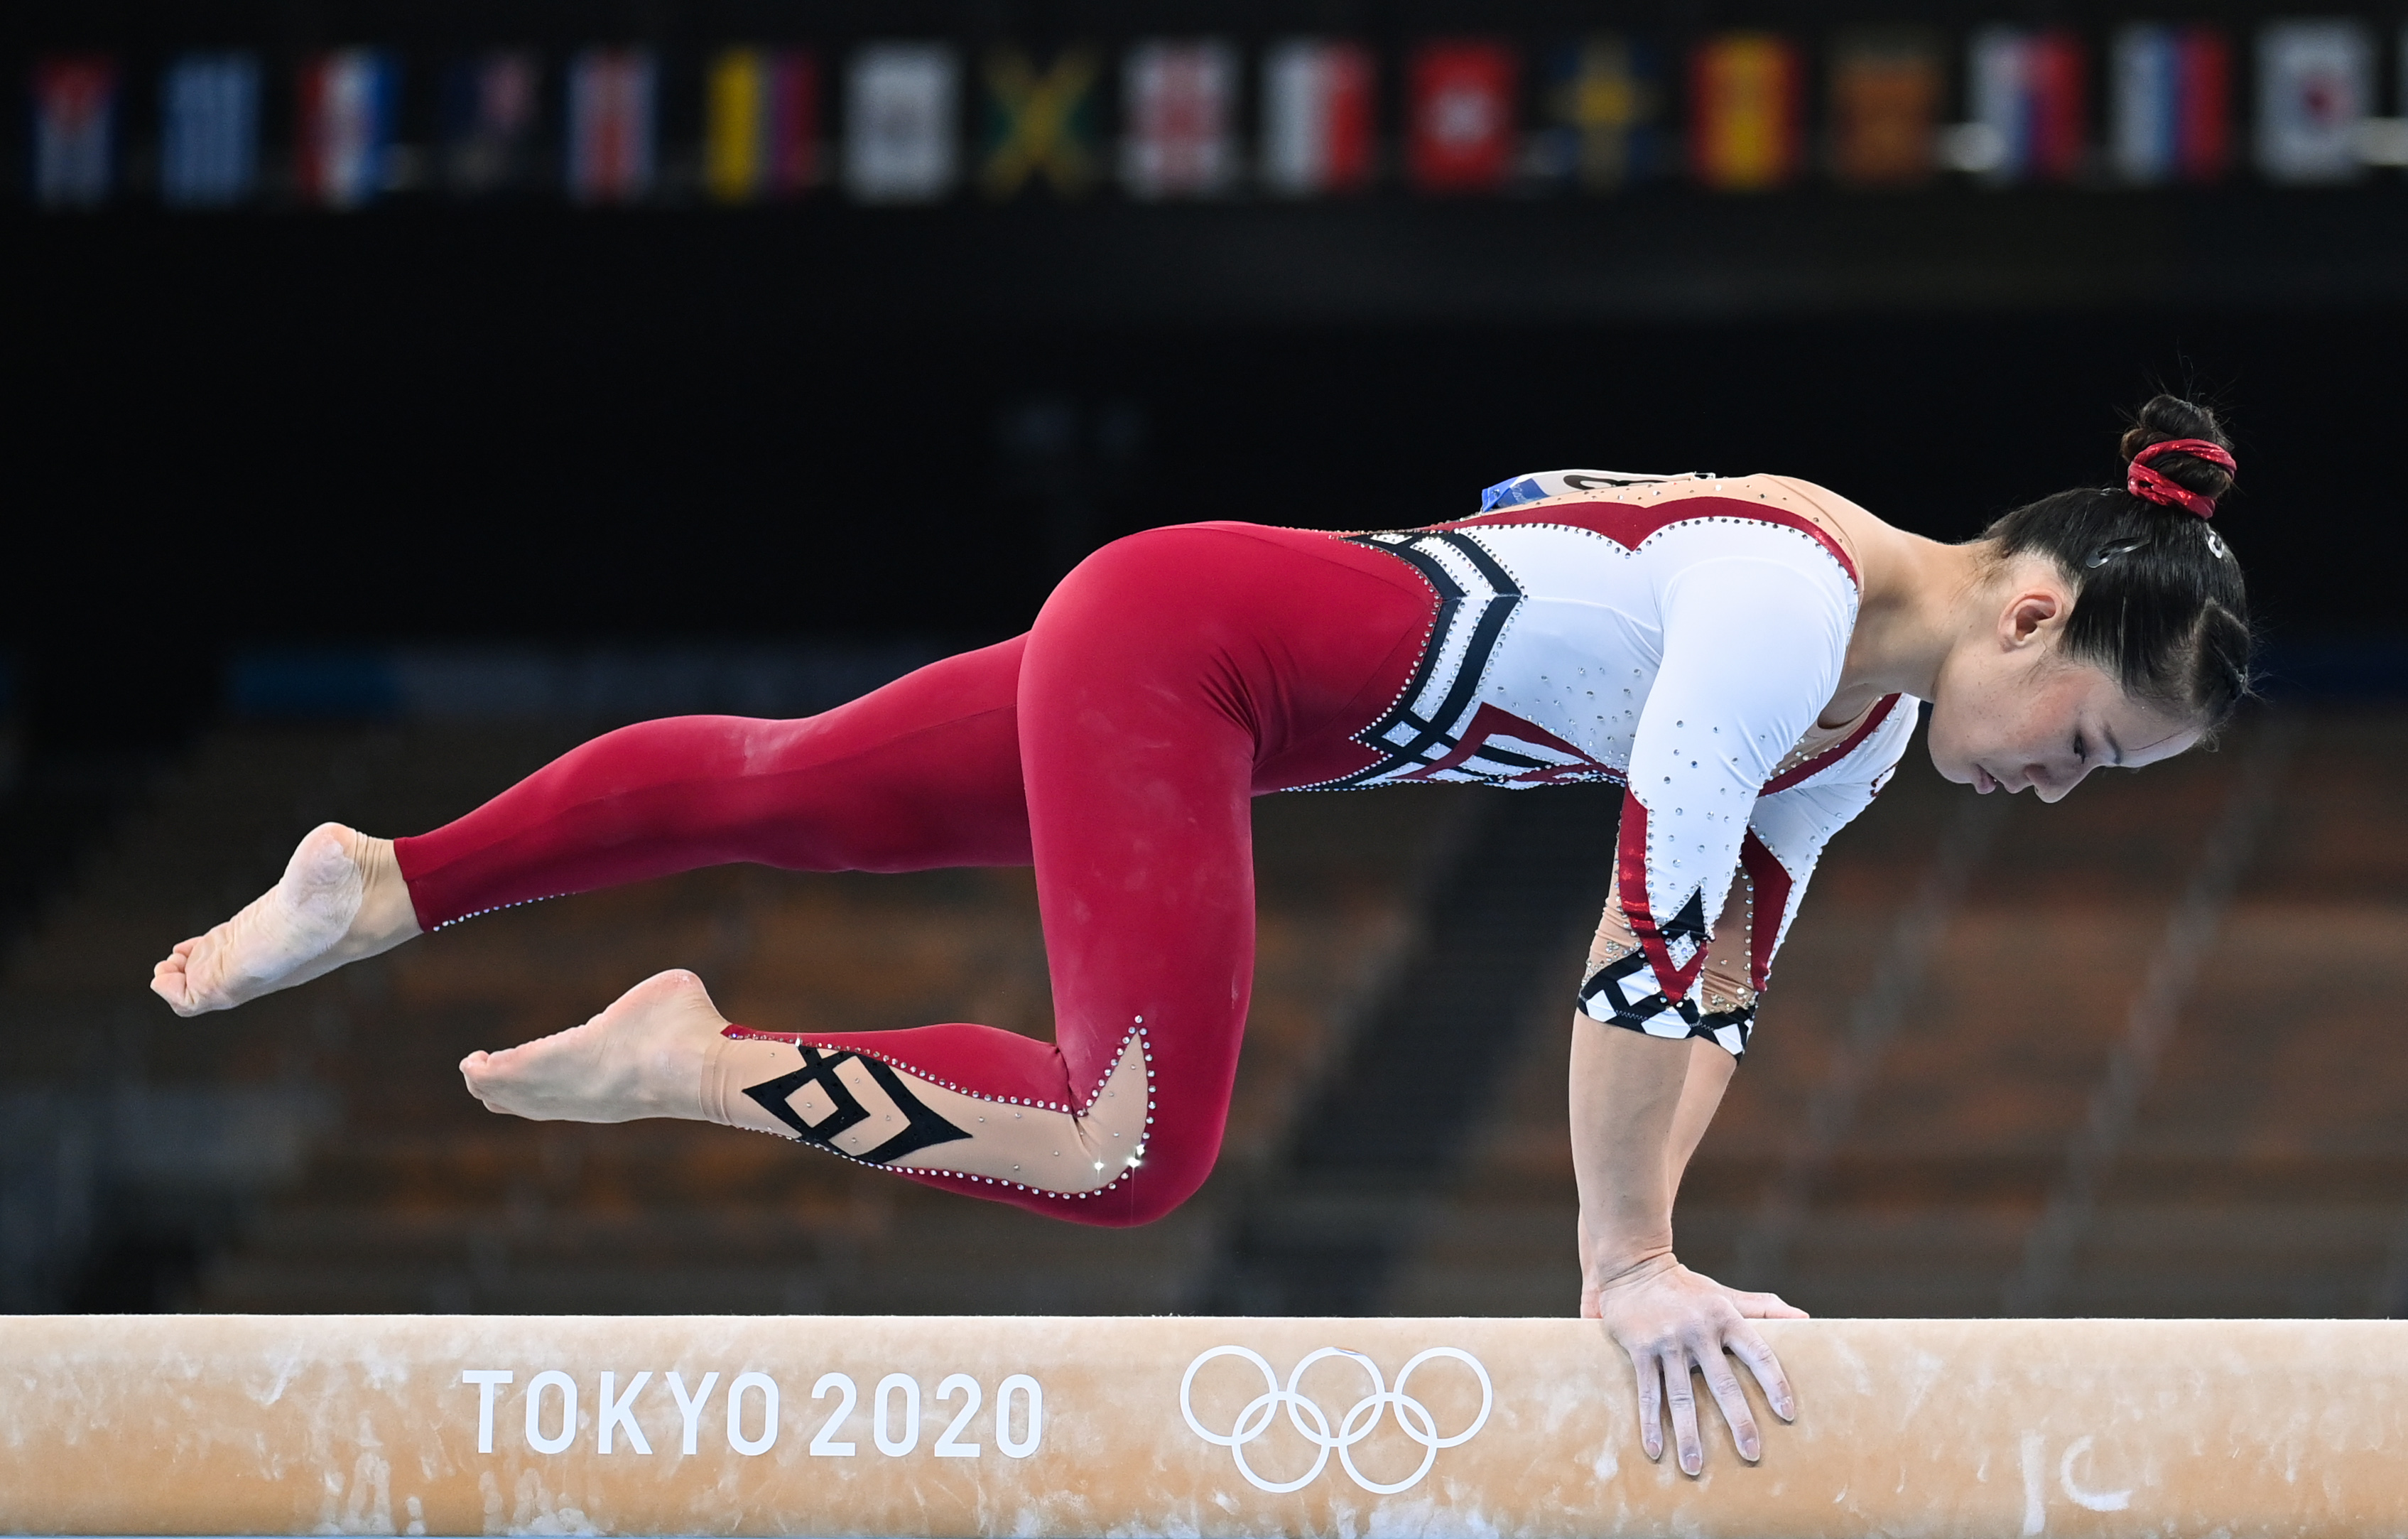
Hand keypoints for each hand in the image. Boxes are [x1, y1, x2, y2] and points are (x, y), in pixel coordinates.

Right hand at [1584, 1255, 1800, 1475]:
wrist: (1634, 1267)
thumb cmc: (1687, 1288)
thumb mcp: (1725, 1295)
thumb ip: (1764, 1308)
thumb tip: (1805, 1318)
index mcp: (1726, 1319)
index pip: (1759, 1355)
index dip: (1775, 1385)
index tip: (1787, 1415)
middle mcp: (1699, 1331)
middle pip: (1723, 1384)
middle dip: (1738, 1422)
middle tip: (1751, 1454)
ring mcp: (1668, 1342)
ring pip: (1681, 1396)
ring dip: (1688, 1435)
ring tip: (1694, 1468)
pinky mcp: (1640, 1350)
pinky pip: (1647, 1392)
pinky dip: (1650, 1423)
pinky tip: (1655, 1450)